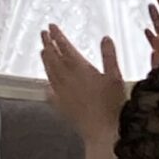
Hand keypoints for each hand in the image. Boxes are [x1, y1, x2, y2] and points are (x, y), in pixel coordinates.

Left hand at [41, 24, 125, 140]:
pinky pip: (49, 91)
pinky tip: (46, 82)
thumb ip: (109, 56)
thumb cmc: (112, 103)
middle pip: (53, 57)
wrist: (102, 131)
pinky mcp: (61, 105)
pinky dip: (47, 83)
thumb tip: (105, 38)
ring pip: (50, 72)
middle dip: (48, 43)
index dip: (57, 36)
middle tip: (43, 33)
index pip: (65, 47)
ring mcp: (62, 92)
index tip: (51, 27)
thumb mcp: (115, 76)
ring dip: (46, 59)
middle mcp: (67, 77)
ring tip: (42, 50)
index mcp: (79, 67)